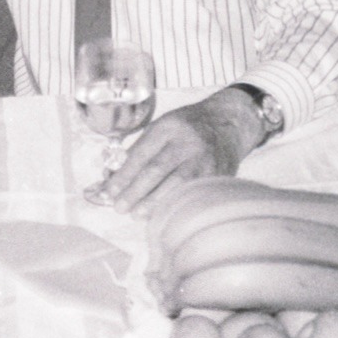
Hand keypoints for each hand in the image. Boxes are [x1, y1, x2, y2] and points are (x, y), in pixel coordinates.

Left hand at [99, 88, 263, 213]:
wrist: (228, 124)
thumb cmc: (187, 128)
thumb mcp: (162, 128)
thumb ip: (139, 150)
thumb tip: (112, 177)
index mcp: (169, 127)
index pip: (142, 153)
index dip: (123, 175)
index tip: (108, 191)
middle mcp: (188, 142)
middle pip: (157, 170)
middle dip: (135, 191)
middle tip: (119, 207)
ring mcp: (205, 160)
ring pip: (176, 185)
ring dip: (153, 203)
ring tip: (136, 214)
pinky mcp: (217, 175)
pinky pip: (193, 194)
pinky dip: (175, 206)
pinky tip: (162, 214)